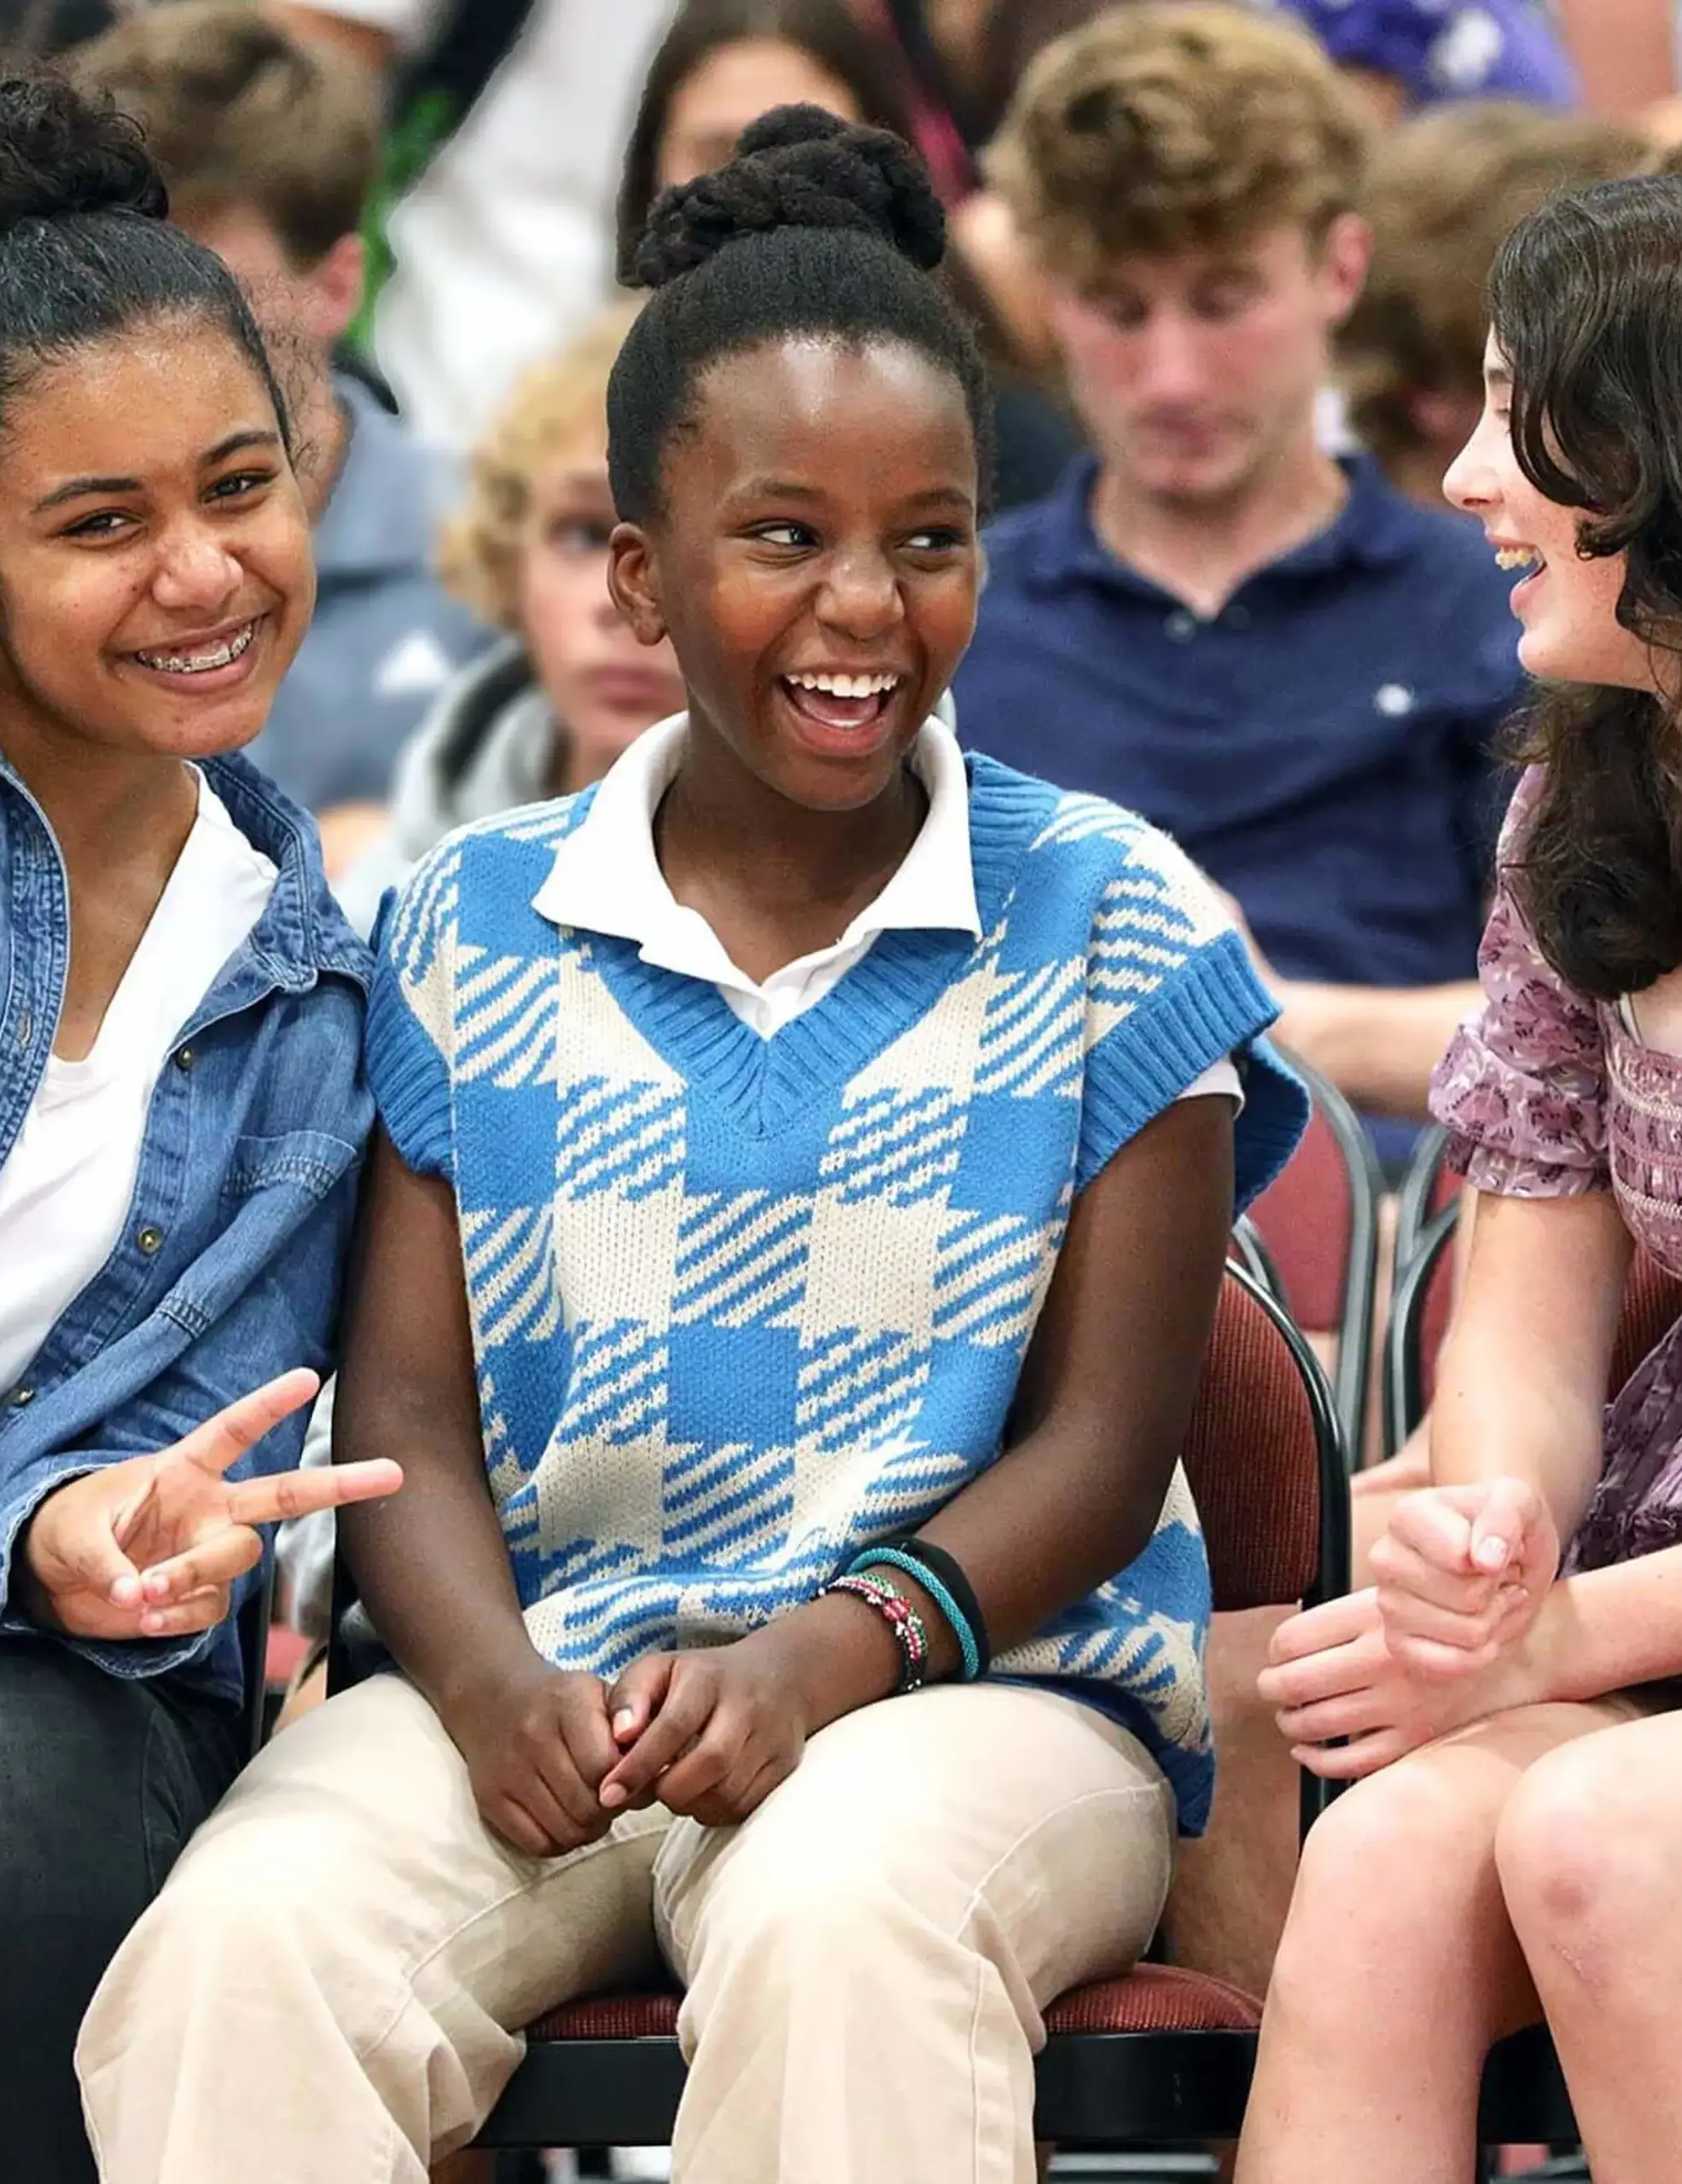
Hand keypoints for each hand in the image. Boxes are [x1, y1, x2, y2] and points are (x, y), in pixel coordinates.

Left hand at [19, 1369, 401, 1641]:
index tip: (309, 1378)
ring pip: (238, 1558)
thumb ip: (104, 1558)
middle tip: (392, 1474)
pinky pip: (211, 1609)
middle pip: (285, 1495)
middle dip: (341, 1483)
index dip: (269, 1405)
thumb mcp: (73, 1530)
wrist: (60, 1582)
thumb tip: (136, 1592)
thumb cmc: (70, 1531)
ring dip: (193, 1577)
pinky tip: (145, 1618)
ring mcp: (210, 1552)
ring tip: (143, 1593)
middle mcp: (210, 1508)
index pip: (232, 1431)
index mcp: (183, 1471)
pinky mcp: (201, 1597)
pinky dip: (177, 1619)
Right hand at [443, 1660, 621, 1858]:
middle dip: (609, 1809)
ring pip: (566, 1830)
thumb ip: (632, 1725)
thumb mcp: (599, 1694)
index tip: (632, 1780)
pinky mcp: (490, 1800)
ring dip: (588, 1829)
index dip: (627, 1782)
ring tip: (591, 1809)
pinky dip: (559, 1841)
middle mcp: (535, 1735)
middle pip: (588, 1804)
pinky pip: (537, 1845)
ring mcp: (509, 1771)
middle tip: (612, 1799)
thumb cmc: (562, 1702)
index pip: (606, 1766)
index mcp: (569, 1703)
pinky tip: (565, 1819)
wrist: (494, 1697)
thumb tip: (656, 1774)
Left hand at [599, 1634, 810, 1827]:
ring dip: (691, 1803)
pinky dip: (715, 1810)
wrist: (781, 1675)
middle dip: (668, 1789)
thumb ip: (629, 1697)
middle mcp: (745, 1706)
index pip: (673, 1725)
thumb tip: (618, 1737)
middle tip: (651, 1789)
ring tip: (677, 1786)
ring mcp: (770, 1737)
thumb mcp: (660, 1669)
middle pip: (709, 1763)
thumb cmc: (702, 1678)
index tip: (609, 1793)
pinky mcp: (783, 1765)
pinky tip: (703, 1791)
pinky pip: (744, 1806)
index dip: (639, 1764)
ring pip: (727, 1792)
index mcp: (708, 1678)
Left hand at [1259, 1587, 1542, 1778]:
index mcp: (1371, 1618)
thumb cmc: (1444, 1622)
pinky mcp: (1414, 1740)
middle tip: (1269, 1685)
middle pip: (1293, 1683)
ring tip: (1288, 1714)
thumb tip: (1284, 1645)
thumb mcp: (1396, 1599)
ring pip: (1315, 1724)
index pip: (1290, 1640)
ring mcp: (1399, 1705)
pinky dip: (1317, 1760)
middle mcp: (1382, 1662)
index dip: (1274, 1650)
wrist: (1516, 1652)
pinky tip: (1306, 1749)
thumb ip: (1344, 1618)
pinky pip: (1350, 1762)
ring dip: (1289, 1722)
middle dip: (1271, 1687)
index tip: (1276, 1654)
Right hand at [1369, 1478, 1558, 1678]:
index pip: (1460, 1557)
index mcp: (1407, 1515)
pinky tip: (1478, 1630)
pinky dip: (1480, 1656)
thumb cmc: (1505, 1525)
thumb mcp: (1520, 1503)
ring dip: (1494, 1623)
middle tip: (1498, 1579)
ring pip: (1467, 1635)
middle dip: (1498, 1594)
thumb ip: (1504, 1518)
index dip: (1496, 1560)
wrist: (1498, 1557)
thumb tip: (1485, 1559)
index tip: (1497, 1549)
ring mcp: (1387, 1604)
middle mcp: (1386, 1558)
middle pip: (1467, 1599)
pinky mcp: (1396, 1644)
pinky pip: (1450, 1666)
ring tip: (1489, 1600)